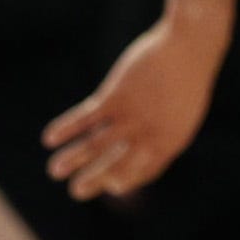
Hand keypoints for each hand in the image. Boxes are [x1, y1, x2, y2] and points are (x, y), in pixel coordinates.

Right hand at [50, 13, 226, 200]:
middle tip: (76, 192)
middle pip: (117, 165)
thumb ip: (166, 129)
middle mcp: (149, 135)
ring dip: (72, 158)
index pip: (145, 172)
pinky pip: (87, 117)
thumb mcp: (184, 110)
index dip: (126, 181)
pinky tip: (49, 137)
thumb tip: (147, 139)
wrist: (190, 46)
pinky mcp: (117, 96)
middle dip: (94, 179)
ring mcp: (132, 116)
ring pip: (96, 144)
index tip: (111, 186)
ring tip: (53, 172)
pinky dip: (67, 128)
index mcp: (170, 143)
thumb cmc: (189, 77)